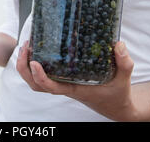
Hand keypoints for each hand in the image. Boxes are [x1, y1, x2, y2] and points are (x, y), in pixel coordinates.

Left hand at [16, 40, 139, 120]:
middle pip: (35, 85)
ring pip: (36, 82)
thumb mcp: (124, 78)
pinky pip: (43, 76)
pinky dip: (34, 65)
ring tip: (27, 45)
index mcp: (75, 89)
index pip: (51, 87)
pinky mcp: (63, 80)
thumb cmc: (117, 93)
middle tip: (26, 46)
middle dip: (24, 67)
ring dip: (25, 66)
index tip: (34, 62)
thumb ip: (124, 62)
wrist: (116, 106)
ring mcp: (62, 84)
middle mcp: (64, 87)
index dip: (39, 76)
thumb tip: (118, 44)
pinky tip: (37, 49)